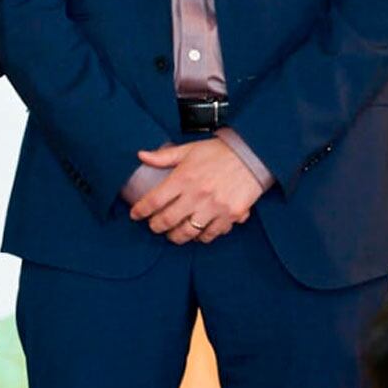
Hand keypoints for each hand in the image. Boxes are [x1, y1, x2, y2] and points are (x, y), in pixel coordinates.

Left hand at [129, 138, 262, 243]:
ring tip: (172, 234)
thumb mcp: (189, 149)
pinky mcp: (230, 215)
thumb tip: (141, 155)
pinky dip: (202, 237)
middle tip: (153, 226)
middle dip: (156, 226)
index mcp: (183, 177)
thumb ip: (164, 156)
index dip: (141, 211)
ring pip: (188, 232)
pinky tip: (197, 234)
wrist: (252, 154)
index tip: (135, 215)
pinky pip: (211, 234)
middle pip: (168, 220)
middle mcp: (197, 194)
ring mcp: (214, 206)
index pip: (154, 200)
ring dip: (176, 237)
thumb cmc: (219, 152)